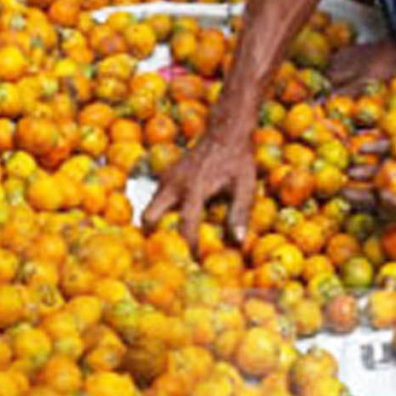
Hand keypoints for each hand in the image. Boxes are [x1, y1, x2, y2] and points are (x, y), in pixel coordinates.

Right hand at [140, 132, 257, 248]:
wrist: (225, 131)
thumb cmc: (238, 161)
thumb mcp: (246, 186)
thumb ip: (240, 213)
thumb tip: (238, 243)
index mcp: (195, 188)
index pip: (185, 225)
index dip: (188, 247)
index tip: (193, 263)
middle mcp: (174, 184)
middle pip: (149, 217)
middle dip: (154, 236)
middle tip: (170, 252)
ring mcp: (167, 178)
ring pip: (149, 208)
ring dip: (157, 225)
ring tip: (173, 242)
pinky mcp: (166, 175)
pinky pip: (155, 199)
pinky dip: (161, 212)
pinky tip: (176, 221)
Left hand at [346, 104, 395, 221]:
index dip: (395, 206)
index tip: (380, 194)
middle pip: (392, 197)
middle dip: (367, 197)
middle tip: (345, 193)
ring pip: (386, 175)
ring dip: (366, 175)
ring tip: (348, 172)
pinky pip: (390, 151)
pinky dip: (376, 149)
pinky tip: (361, 147)